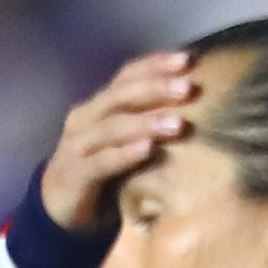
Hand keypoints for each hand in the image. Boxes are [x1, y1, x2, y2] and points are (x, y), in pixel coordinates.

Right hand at [43, 52, 194, 233]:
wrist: (62, 207)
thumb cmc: (108, 168)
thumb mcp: (130, 140)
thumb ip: (155, 122)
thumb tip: (206, 105)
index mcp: (101, 106)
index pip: (127, 76)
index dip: (155, 65)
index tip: (188, 59)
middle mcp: (86, 119)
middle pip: (119, 95)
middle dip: (154, 89)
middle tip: (188, 88)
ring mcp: (76, 146)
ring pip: (110, 127)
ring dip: (145, 122)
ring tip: (177, 123)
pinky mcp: (73, 176)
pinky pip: (100, 162)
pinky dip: (124, 154)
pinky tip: (148, 149)